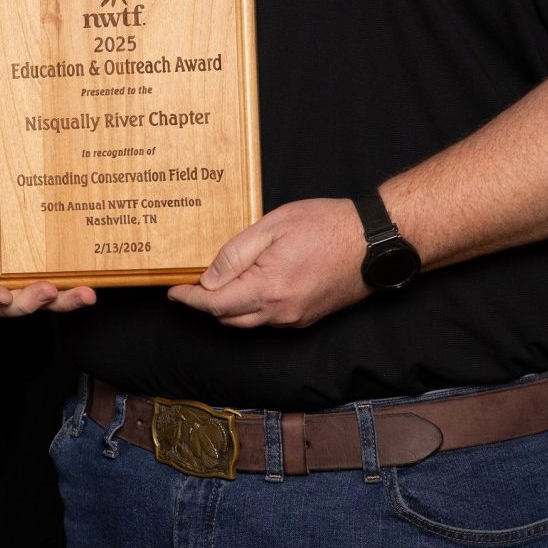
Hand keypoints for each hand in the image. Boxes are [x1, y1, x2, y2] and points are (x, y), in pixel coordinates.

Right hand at [0, 148, 96, 317]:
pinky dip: (77, 289)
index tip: (0, 296)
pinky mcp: (55, 273)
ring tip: (84, 294)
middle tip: (47, 291)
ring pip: (43, 302)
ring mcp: (29, 277)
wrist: (21, 182)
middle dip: (29, 303)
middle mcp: (1, 276)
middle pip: (11, 304)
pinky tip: (94, 283)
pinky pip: (64, 287)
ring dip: (63, 302)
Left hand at [168, 197, 369, 328]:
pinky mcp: (307, 317)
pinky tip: (249, 286)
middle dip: (206, 304)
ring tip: (217, 283)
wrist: (374, 242)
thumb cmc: (326, 226)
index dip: (189, 299)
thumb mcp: (273, 227)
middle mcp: (280, 312)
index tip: (173, 292)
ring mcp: (295, 318)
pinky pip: (269, 319)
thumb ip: (235, 254)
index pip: (215, 304)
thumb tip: (207, 279)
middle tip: (192, 283)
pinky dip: (251, 308)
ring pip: (248, 322)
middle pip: (229, 318)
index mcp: (268, 289)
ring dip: (228, 307)